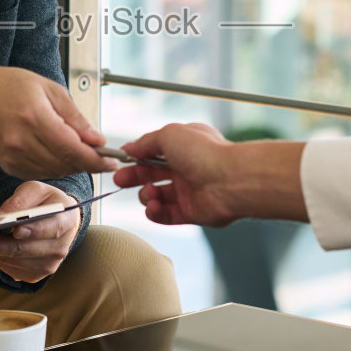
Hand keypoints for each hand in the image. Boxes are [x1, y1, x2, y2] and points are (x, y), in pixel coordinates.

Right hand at [0, 59, 117, 178]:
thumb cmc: (7, 87)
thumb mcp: (48, 89)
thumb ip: (75, 117)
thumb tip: (97, 140)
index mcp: (34, 117)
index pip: (73, 149)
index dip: (96, 159)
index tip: (112, 161)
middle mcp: (22, 141)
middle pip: (66, 163)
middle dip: (88, 162)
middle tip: (101, 155)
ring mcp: (13, 156)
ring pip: (55, 171)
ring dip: (72, 165)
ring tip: (78, 149)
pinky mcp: (8, 166)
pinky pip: (41, 172)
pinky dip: (54, 166)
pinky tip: (56, 151)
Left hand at [0, 180, 81, 282]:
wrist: (57, 220)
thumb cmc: (45, 202)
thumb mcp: (35, 189)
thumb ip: (19, 200)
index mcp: (66, 221)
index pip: (52, 228)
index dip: (34, 230)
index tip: (14, 229)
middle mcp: (60, 248)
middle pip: (22, 249)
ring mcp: (48, 265)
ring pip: (11, 260)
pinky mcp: (35, 275)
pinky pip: (9, 269)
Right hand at [112, 123, 242, 227]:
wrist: (231, 180)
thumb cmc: (205, 153)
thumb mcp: (168, 135)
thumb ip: (146, 143)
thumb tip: (130, 148)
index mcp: (183, 147)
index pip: (153, 152)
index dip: (136, 156)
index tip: (121, 160)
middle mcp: (186, 168)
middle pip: (152, 174)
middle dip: (133, 177)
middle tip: (119, 180)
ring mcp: (188, 191)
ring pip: (156, 196)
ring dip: (146, 194)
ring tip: (150, 192)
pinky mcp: (191, 212)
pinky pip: (166, 215)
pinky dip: (155, 212)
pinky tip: (153, 207)